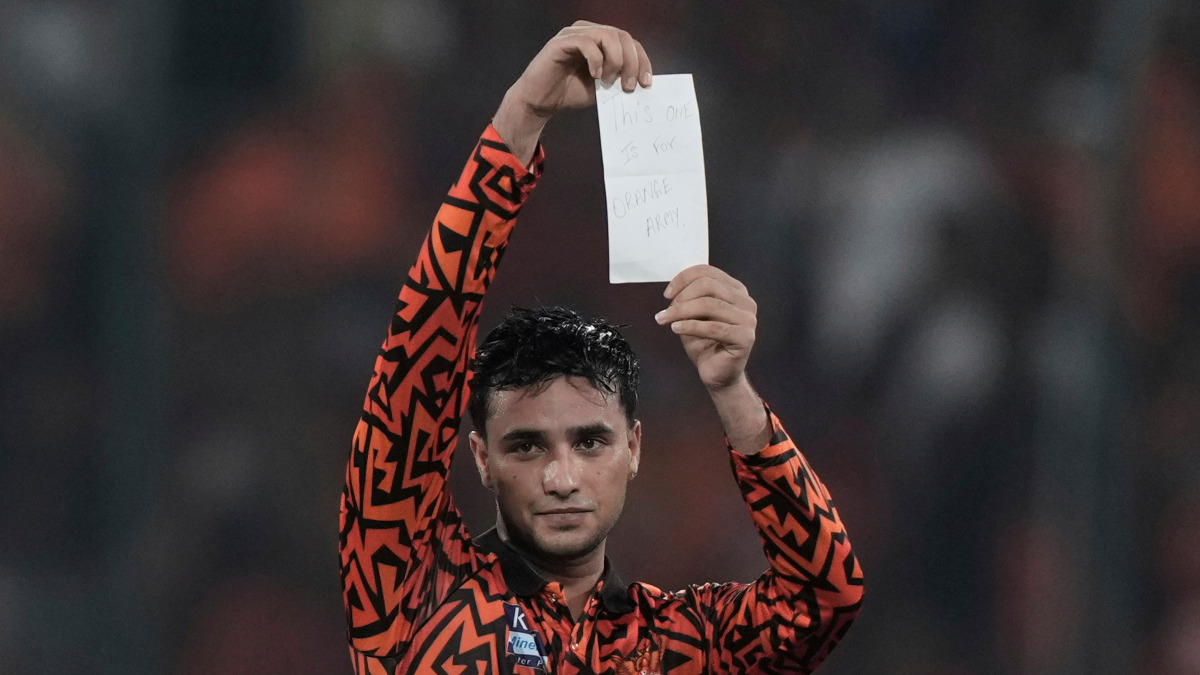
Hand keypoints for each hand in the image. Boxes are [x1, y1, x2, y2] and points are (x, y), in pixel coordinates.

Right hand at [494, 21, 652, 164]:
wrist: (540, 102)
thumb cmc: (569, 92)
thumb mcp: (603, 87)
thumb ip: (619, 79)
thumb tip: (641, 81)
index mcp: (601, 41)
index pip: (630, 43)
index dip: (642, 61)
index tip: (646, 83)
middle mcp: (589, 32)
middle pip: (623, 37)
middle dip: (631, 62)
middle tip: (628, 86)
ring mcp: (574, 34)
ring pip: (608, 35)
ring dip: (616, 60)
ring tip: (608, 81)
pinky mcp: (561, 42)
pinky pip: (586, 42)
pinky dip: (596, 59)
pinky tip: (595, 76)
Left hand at [655, 265, 757, 391]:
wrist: (717, 374)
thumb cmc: (705, 343)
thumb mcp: (692, 315)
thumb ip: (688, 298)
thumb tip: (674, 289)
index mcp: (736, 291)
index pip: (708, 272)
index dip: (684, 279)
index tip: (667, 294)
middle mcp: (746, 301)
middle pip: (708, 285)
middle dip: (682, 297)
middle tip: (665, 312)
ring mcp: (749, 319)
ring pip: (709, 305)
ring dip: (681, 312)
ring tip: (665, 320)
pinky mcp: (746, 337)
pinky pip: (713, 327)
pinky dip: (690, 326)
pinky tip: (676, 329)